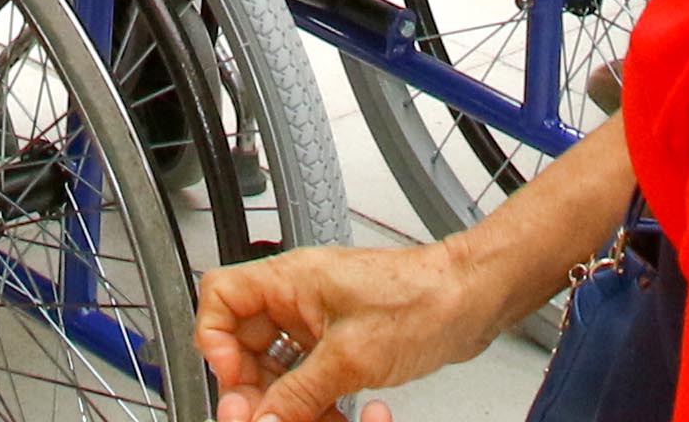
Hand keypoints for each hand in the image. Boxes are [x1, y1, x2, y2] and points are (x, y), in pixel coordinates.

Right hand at [194, 240, 501, 419]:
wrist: (472, 299)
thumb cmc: (423, 300)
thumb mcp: (351, 357)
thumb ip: (298, 393)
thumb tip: (261, 420)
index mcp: (291, 280)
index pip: (221, 297)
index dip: (215, 339)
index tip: (233, 378)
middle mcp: (299, 296)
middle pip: (244, 342)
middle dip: (252, 387)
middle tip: (266, 418)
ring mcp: (319, 319)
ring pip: (277, 366)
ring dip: (285, 401)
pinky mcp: (341, 340)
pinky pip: (307, 374)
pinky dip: (311, 401)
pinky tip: (329, 416)